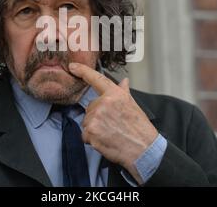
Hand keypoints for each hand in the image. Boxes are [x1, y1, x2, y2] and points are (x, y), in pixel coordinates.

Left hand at [68, 62, 158, 184]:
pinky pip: (85, 135)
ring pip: (87, 122)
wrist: (144, 149)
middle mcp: (104, 103)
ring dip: (95, 129)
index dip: (82, 71)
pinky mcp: (91, 131)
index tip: (72, 67)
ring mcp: (96, 117)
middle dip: (97, 117)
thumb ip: (123, 92)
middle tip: (112, 125)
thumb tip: (124, 81)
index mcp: (115, 94)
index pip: (96, 79)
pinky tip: (105, 140)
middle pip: (90, 108)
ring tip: (110, 133)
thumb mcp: (133, 105)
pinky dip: (92, 140)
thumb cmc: (140, 129)